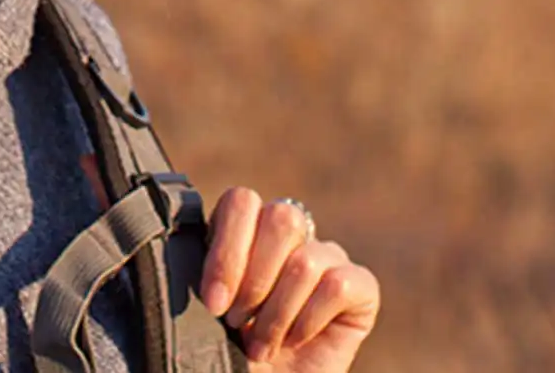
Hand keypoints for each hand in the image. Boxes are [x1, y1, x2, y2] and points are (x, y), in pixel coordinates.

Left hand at [197, 188, 379, 372]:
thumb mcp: (209, 307)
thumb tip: (193, 249)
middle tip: (237, 322)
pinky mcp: (361, 287)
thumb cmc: (233, 353)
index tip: (214, 303)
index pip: (242, 201)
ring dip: (277, 314)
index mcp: (248, 229)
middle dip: (254, 280)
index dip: (227, 251)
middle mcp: (291, 236)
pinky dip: (310, 319)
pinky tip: (296, 340)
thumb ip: (209, 269)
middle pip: (281, 217)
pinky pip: (338, 285)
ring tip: (261, 346)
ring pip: (306, 260)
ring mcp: (328, 257)